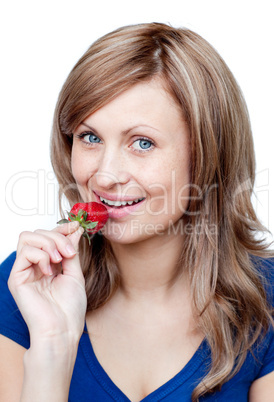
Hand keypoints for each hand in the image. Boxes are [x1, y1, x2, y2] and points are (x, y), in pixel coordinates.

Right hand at [8, 222, 86, 341]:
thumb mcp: (75, 273)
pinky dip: (41, 256)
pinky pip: (25, 252)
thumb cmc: (69, 309)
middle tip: (69, 253)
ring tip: (59, 260)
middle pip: (37, 233)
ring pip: (28, 237)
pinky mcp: (16, 278)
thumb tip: (74, 229)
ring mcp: (24, 271)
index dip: (61, 228)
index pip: (48, 236)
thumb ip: (71, 250)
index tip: (77, 226)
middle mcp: (34, 265)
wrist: (62, 330)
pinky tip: (49, 271)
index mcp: (47, 264)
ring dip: (48, 243)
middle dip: (57, 236)